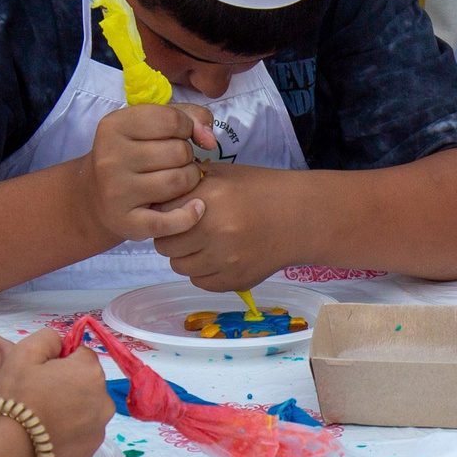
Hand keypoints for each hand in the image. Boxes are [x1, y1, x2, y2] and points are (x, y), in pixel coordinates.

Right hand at [0, 328, 112, 456]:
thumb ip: (48, 338)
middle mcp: (104, 401)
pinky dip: (68, 435)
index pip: (82, 355)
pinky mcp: (90, 453)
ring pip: (86, 411)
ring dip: (70, 411)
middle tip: (39, 397)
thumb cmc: (17, 397)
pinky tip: (47, 438)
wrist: (10, 450)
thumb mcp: (24, 353)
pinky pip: (81, 436)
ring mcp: (100, 430)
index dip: (60, 360)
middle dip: (68, 386)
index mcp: (91, 373)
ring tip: (42, 420)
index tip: (41, 373)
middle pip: (87, 384)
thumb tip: (62, 343)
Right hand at [85, 103, 216, 246]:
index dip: (186, 127)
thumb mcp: (152, 123)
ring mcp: (116, 192)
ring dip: (191, 179)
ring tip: (181, 179)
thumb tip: (209, 140)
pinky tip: (196, 207)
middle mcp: (110, 158)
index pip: (170, 120)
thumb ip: (189, 116)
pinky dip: (190, 215)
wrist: (96, 194)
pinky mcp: (126, 222)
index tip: (179, 136)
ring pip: (179, 181)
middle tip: (177, 162)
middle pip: (179, 152)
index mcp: (114, 126)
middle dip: (188, 155)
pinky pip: (170, 221)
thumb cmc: (134, 152)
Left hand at [153, 162, 297, 290]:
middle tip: (188, 230)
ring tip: (203, 244)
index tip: (174, 211)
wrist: (298, 217)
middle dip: (172, 237)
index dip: (164, 212)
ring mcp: (223, 260)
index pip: (160, 214)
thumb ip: (188, 182)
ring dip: (186, 257)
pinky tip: (218, 257)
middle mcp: (213, 231)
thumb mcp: (222, 174)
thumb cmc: (259, 190)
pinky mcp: (234, 280)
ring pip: (179, 267)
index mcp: (207, 199)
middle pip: (164, 245)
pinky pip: (200, 282)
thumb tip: (157, 193)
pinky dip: (204, 272)